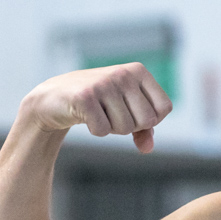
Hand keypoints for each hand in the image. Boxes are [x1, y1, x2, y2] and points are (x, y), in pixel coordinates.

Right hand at [21, 63, 173, 151]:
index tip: (131, 112)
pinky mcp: (85, 97)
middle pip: (147, 121)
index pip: (164, 108)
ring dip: (111, 128)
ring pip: (126, 128)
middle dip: (130, 126)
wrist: (55, 98)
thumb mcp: (126, 111)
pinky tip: (85, 116)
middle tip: (111, 113)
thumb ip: (144, 130)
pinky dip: (96, 130)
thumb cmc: (98, 103)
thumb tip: (148, 148)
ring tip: (98, 112)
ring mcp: (104, 83)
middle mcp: (123, 73)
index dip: (150, 120)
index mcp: (138, 71)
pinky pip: (103, 130)